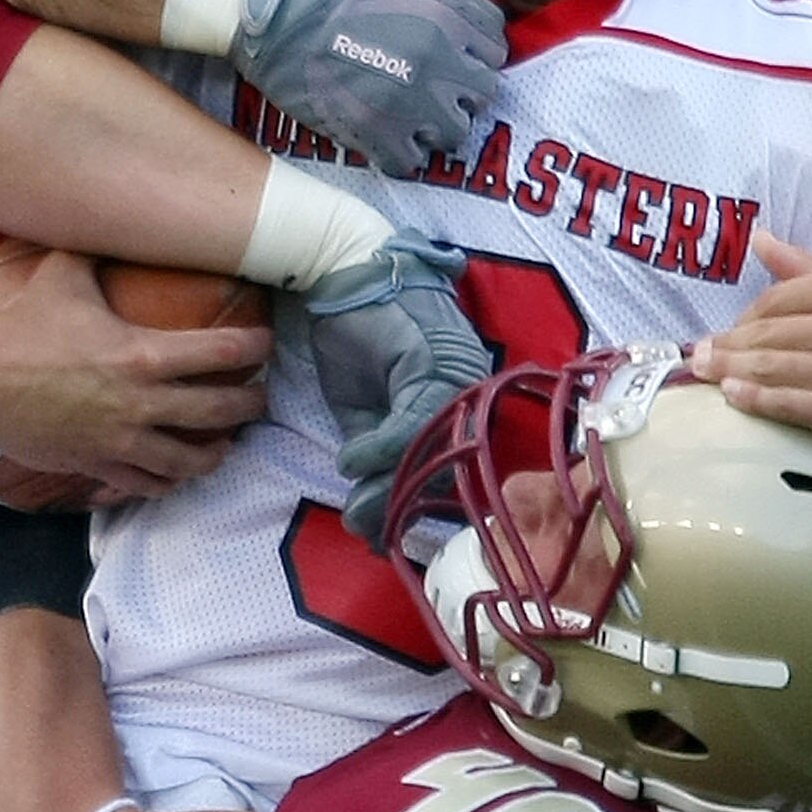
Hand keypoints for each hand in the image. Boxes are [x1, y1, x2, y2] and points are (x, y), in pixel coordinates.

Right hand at [0, 249, 269, 501]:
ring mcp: (122, 440)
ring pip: (190, 459)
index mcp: (142, 353)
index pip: (220, 351)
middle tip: (259, 397)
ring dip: (216, 452)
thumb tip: (117, 215)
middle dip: (248, 404)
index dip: (253, 348)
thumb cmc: (22, 328)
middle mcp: (141, 401)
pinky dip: (168, 482)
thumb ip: (97, 249)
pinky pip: (147, 484)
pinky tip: (177, 473)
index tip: (265, 345)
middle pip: (219, 411)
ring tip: (227, 444)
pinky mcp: (99, 464)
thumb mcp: (61, 275)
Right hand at [228, 0, 506, 171]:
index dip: (471, 54)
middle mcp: (438, 61)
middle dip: (459, 92)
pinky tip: (383, 138)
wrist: (272, 6)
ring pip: (452, 133)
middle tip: (430, 88)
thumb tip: (482, 20)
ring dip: (433, 126)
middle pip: (481, 95)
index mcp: (450, 16)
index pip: (495, 51)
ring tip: (407, 116)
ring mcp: (408, 101)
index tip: (451, 59)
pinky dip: (399, 155)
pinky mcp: (374, 132)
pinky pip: (410, 162)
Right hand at [307, 231, 485, 546]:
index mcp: (456, 405)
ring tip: (356, 514)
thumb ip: (371, 453)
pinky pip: (412, 421)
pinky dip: (378, 447)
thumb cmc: (357, 334)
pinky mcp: (434, 364)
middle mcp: (467, 392)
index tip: (383, 540)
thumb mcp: (361, 410)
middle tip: (368, 536)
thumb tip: (366, 509)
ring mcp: (455, 378)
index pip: (443, 467)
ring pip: (429, 451)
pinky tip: (350, 459)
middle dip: (401, 508)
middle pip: (441, 466)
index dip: (413, 508)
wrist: (345, 271)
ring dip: (388, 487)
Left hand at [688, 232, 811, 447]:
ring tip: (703, 373)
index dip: (744, 317)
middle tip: (697, 355)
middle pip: (764, 336)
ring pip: (770, 369)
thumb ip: (807, 266)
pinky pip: (791, 405)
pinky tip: (733, 397)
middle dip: (725, 346)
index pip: (773, 301)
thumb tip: (759, 239)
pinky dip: (757, 400)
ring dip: (728, 371)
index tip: (729, 330)